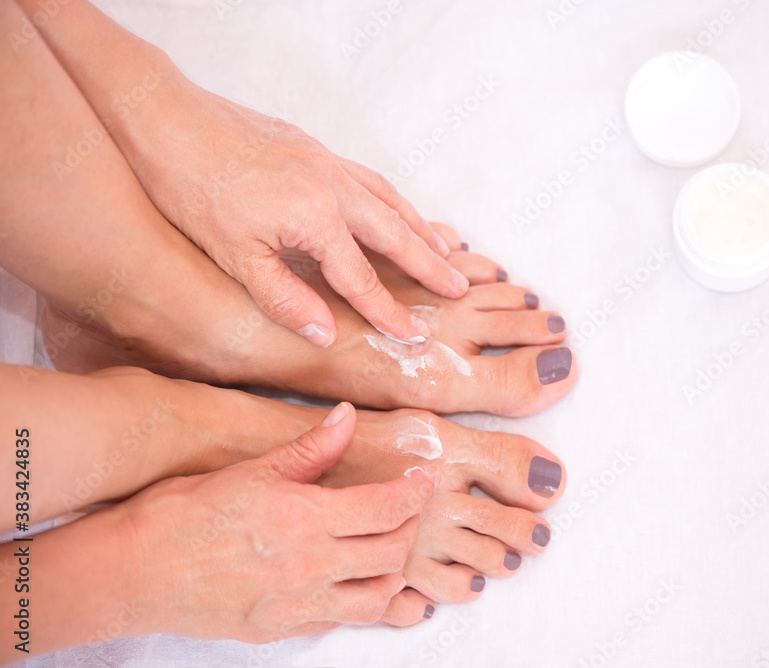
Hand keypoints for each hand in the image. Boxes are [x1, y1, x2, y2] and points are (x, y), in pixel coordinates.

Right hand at [118, 402, 436, 641]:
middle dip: (410, 527)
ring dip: (393, 570)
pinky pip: (340, 621)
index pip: (388, 508)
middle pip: (392, 552)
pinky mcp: (281, 629)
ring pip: (376, 596)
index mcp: (306, 520)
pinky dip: (360, 601)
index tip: (423, 478)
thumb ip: (309, 449)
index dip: (415, 491)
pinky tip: (352, 580)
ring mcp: (297, 605)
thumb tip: (346, 418)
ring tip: (386, 545)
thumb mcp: (250, 469)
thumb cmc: (182, 514)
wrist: (132, 571)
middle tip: (406, 508)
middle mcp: (310, 568)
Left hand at [133, 82, 467, 345]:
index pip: (362, 279)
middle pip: (396, 235)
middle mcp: (334, 188)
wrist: (169, 120)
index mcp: (316, 219)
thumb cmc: (193, 189)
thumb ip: (285, 298)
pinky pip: (371, 179)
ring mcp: (327, 164)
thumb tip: (326, 333)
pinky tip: (395, 208)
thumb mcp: (234, 257)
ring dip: (420, 229)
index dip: (389, 311)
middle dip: (429, 266)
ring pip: (390, 201)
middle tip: (458, 287)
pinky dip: (394, 199)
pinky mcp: (315, 148)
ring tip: (446, 251)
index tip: (414, 336)